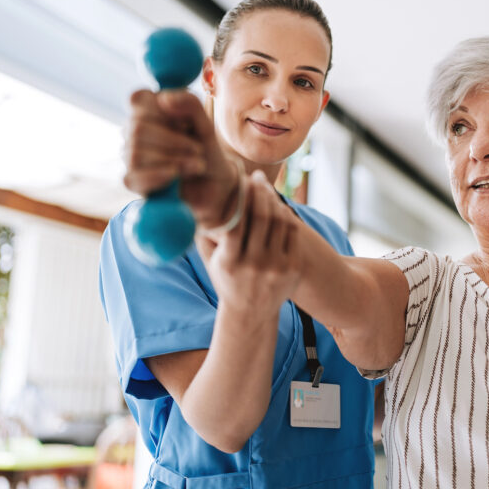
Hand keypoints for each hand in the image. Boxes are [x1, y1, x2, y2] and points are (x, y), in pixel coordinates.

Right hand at [123, 90, 237, 226]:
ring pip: (136, 152)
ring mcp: (130, 156)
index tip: (186, 123)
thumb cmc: (206, 151)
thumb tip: (163, 99)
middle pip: (138, 128)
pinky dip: (158, 175)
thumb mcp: (205, 125)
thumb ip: (190, 105)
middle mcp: (133, 131)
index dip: (163, 110)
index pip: (138, 98)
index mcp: (148, 111)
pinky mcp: (132, 181)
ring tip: (196, 165)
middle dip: (174, 140)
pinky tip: (175, 176)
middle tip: (198, 149)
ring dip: (173, 160)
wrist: (214, 185)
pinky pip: (133, 177)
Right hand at [195, 171, 302, 313]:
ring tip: (267, 189)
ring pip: (279, 222)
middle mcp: (253, 266)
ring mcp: (276, 268)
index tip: (241, 181)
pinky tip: (278, 207)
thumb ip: (204, 234)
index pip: (236, 222)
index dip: (240, 198)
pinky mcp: (292, 269)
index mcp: (229, 262)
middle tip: (258, 176)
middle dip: (260, 191)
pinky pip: (292, 233)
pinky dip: (286, 216)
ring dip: (274, 200)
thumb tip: (195, 201)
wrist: (251, 313)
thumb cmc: (227, 279)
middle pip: (261, 217)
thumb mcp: (210, 261)